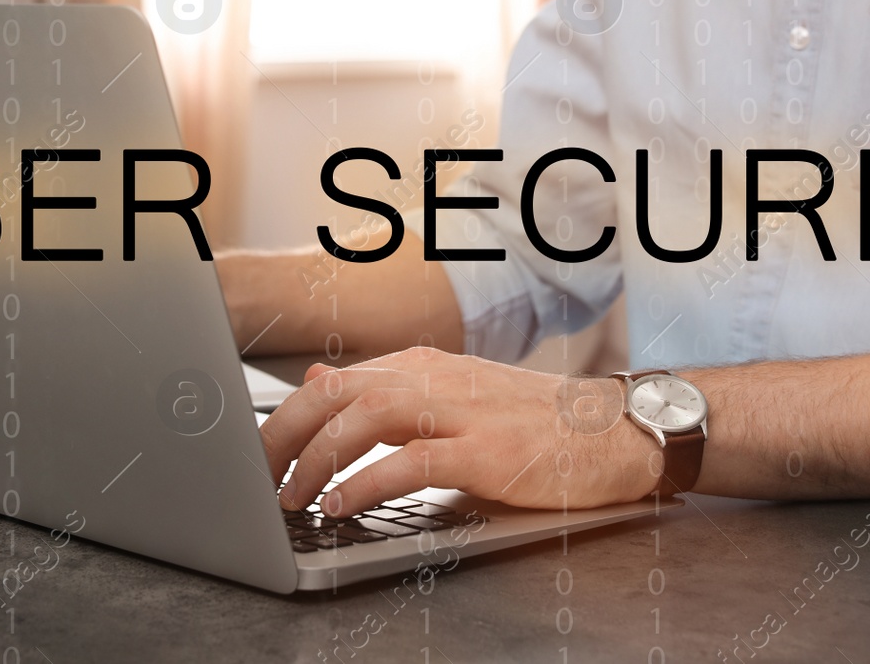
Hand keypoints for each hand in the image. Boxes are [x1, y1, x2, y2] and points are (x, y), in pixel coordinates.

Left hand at [259, 347, 662, 516]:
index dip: (284, 420)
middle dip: (283, 438)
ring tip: (292, 498)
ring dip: (316, 461)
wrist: (613, 431)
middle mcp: (434, 378)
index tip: (256, 458)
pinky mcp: (486, 452)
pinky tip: (341, 504)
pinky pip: (409, 462)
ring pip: (363, 421)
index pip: (333, 384)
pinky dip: (365, 482)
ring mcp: (461, 412)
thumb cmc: (532, 420)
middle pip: (336, 396)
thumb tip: (315, 381)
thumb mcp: (450, 394)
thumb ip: (383, 390)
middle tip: (256, 480)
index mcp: (422, 365)